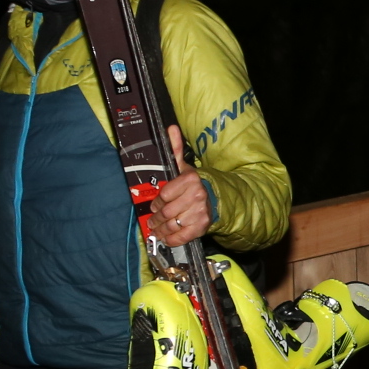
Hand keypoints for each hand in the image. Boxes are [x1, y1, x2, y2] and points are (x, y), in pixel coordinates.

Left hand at [155, 124, 212, 247]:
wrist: (215, 199)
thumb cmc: (194, 184)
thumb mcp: (184, 166)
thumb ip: (175, 149)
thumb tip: (170, 128)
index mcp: (190, 179)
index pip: (164, 195)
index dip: (157, 201)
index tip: (155, 205)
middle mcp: (197, 196)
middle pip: (166, 211)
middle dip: (157, 218)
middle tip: (153, 221)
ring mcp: (200, 212)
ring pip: (172, 225)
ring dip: (161, 230)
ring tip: (157, 231)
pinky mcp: (202, 226)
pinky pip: (182, 236)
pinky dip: (172, 239)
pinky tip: (167, 238)